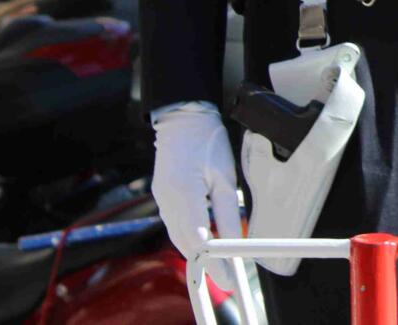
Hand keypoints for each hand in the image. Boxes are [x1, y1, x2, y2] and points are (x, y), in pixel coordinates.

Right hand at [152, 102, 242, 292]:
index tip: (229, 276)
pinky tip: (203, 242)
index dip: (215, 262)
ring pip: (178, 237)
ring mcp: (161, 199)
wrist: (183, 119)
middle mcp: (168, 201)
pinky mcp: (161, 197)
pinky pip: (174, 225)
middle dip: (206, 263)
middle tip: (227, 277)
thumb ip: (227, 212)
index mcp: (185, 194)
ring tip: (218, 264)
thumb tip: (236, 240)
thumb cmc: (208, 142)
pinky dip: (189, 237)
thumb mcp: (225, 177)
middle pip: (185, 244)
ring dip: (196, 252)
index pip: (200, 240)